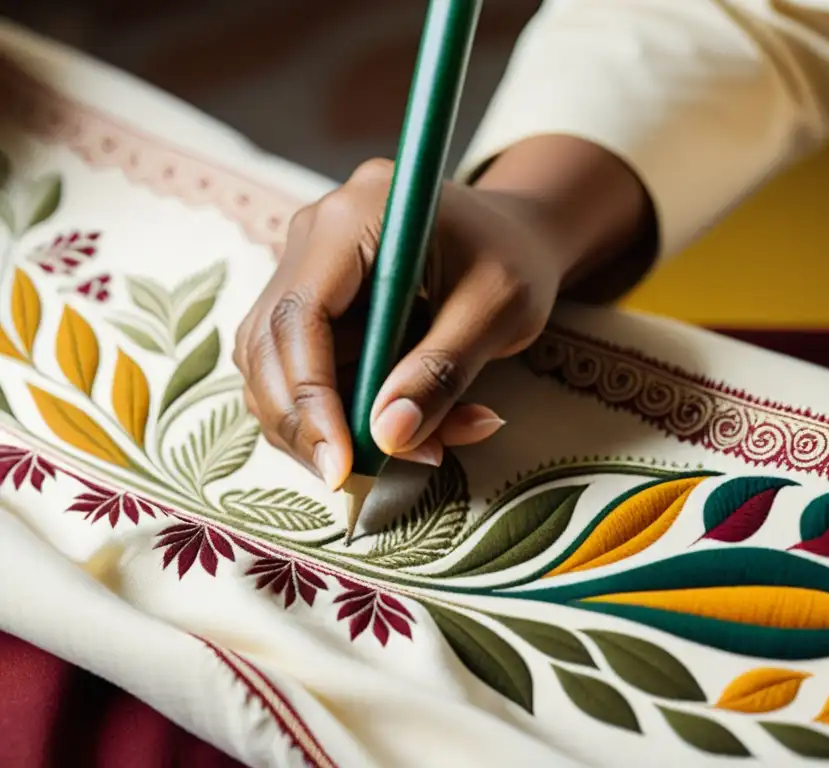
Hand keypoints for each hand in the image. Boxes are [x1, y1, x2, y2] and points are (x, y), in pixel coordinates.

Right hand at [234, 159, 564, 488]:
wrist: (514, 234)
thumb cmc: (513, 259)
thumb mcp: (497, 311)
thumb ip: (442, 372)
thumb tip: (388, 436)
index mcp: (354, 218)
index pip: (300, 316)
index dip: (310, 397)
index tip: (342, 462)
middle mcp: (313, 236)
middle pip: (268, 345)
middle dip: (306, 423)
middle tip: (355, 476)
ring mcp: (304, 266)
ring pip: (273, 366)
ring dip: (320, 425)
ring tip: (400, 451)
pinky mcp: (312, 300)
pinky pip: (299, 368)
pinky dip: (337, 413)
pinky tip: (395, 429)